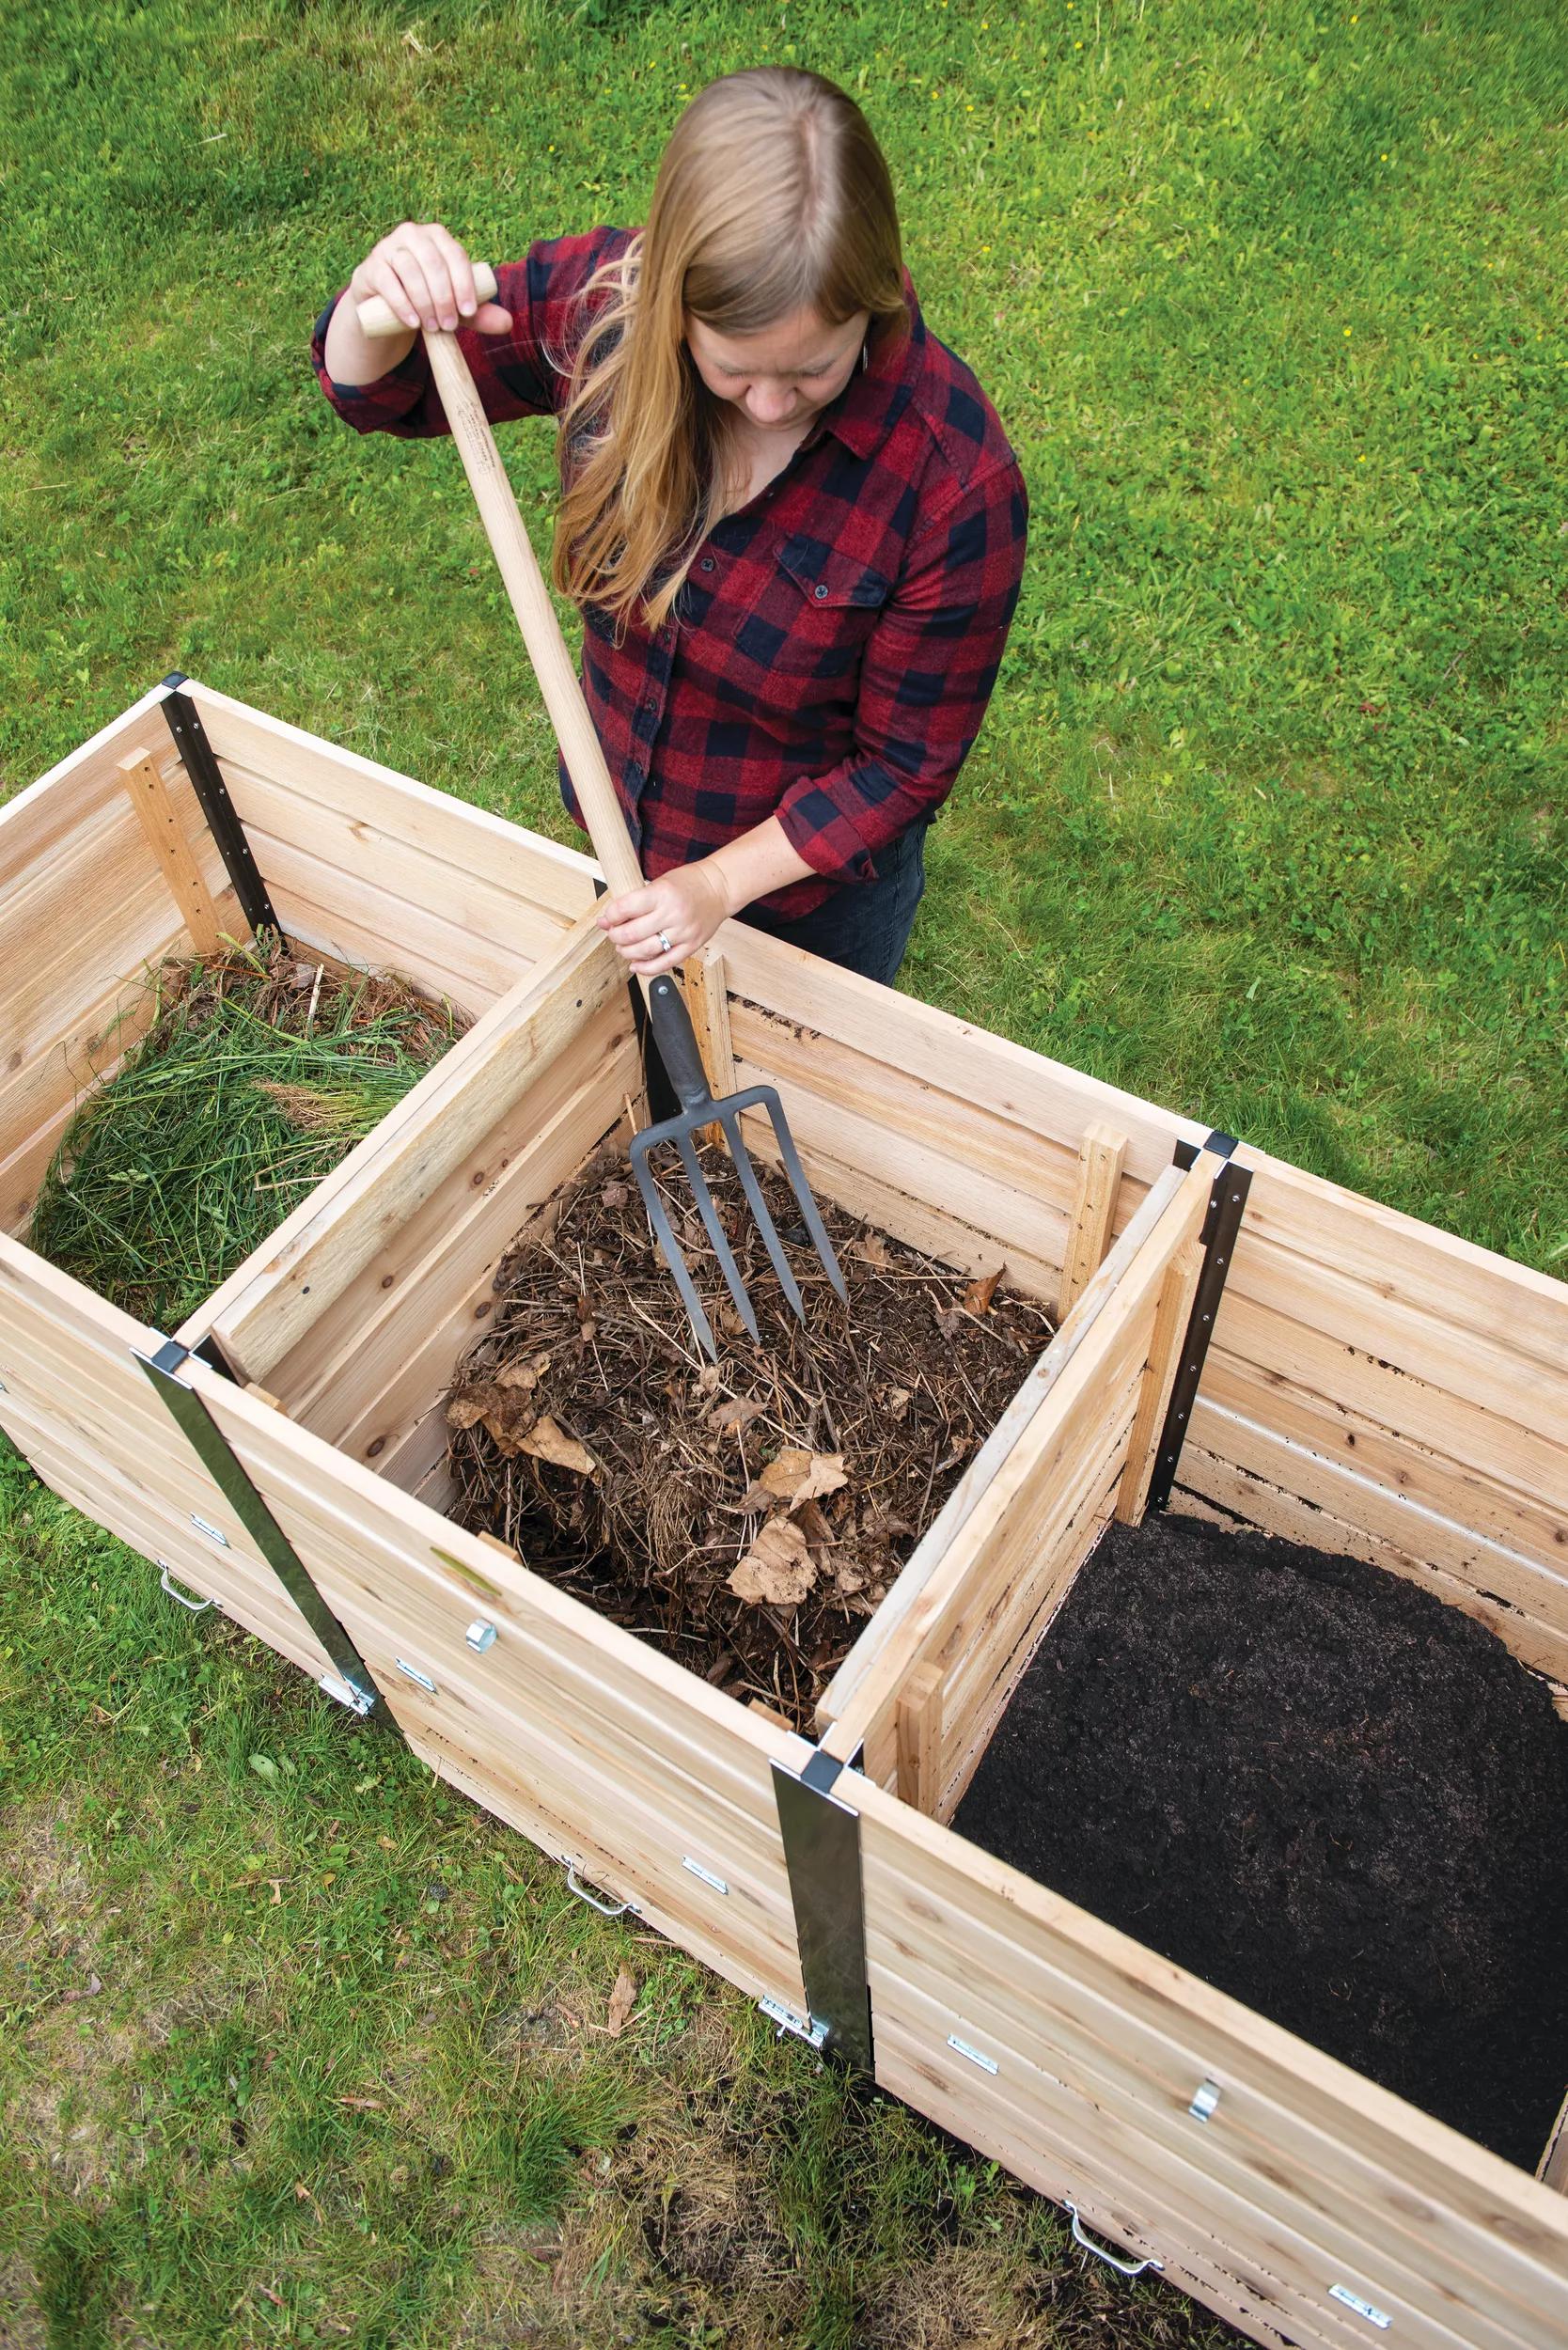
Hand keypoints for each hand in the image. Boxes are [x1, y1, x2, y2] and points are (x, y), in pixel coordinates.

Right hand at [348, 221, 511, 336]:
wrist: (386, 305)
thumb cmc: (427, 299)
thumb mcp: (454, 306)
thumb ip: (479, 313)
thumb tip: (508, 323)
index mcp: (438, 237)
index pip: (456, 256)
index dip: (464, 284)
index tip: (468, 312)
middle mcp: (413, 234)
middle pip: (433, 263)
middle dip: (444, 297)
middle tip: (449, 326)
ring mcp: (388, 247)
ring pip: (409, 270)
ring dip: (424, 302)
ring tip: (432, 327)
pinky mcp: (371, 267)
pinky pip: (387, 281)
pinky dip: (401, 303)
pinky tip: (412, 322)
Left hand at [596, 863, 735, 975]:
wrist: (720, 888)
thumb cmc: (688, 883)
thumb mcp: (659, 883)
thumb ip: (635, 901)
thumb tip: (607, 920)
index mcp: (662, 893)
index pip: (625, 908)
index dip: (610, 916)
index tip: (607, 919)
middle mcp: (673, 914)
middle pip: (633, 933)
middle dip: (616, 936)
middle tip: (614, 934)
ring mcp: (684, 932)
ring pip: (646, 951)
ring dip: (628, 953)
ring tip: (624, 948)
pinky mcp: (692, 945)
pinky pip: (665, 963)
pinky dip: (647, 968)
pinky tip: (636, 965)